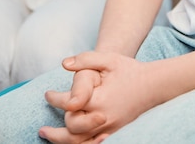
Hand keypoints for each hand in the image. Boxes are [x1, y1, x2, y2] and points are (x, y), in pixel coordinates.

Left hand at [39, 52, 154, 142]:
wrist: (152, 85)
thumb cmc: (129, 70)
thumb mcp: (108, 59)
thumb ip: (85, 59)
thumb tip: (64, 64)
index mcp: (99, 99)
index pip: (69, 104)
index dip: (54, 99)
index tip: (47, 94)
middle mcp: (102, 117)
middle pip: (71, 129)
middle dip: (55, 129)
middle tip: (42, 128)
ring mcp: (109, 128)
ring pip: (80, 143)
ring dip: (62, 143)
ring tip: (49, 140)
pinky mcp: (114, 134)